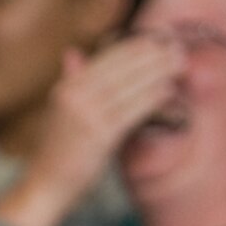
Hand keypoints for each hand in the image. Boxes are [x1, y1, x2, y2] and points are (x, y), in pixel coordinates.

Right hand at [0, 38, 183, 225]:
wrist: (46, 186)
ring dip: (157, 72)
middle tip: (177, 48)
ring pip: (128, 86)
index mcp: (66, 88)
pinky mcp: (98, 135)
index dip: (134, 46)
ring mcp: (85, 115)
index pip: (105, 58)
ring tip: (179, 64)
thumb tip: (72, 52)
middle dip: (151, 55)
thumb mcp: (60, 111)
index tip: (158, 39)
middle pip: (119, 67)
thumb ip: (71, 81)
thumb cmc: (57, 151)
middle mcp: (74, 96)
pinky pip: (131, 110)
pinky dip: (151, 98)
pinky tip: (168, 90)